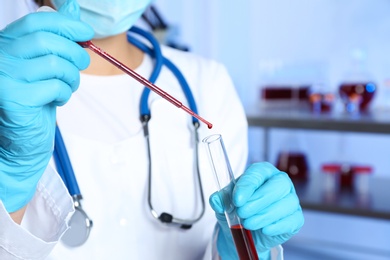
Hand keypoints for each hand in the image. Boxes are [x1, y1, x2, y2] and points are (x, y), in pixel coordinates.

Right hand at [0, 0, 92, 212]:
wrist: (20, 139)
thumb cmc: (35, 100)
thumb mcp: (45, 64)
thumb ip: (56, 37)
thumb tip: (74, 7)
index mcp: (6, 44)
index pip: (37, 22)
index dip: (66, 23)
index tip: (86, 32)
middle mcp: (1, 57)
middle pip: (48, 42)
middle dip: (75, 52)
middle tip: (81, 64)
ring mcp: (4, 77)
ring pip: (55, 64)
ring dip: (72, 77)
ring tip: (68, 86)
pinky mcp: (14, 97)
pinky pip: (55, 87)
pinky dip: (65, 93)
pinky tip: (57, 99)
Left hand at [209, 162, 303, 258]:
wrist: (243, 233)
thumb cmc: (237, 210)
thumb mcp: (225, 203)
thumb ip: (221, 199)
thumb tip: (216, 200)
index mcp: (262, 172)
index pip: (258, 173)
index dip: (248, 185)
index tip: (237, 199)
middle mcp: (280, 182)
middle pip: (278, 185)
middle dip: (259, 200)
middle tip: (242, 212)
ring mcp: (290, 200)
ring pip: (286, 203)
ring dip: (264, 215)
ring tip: (248, 223)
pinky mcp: (295, 218)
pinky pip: (291, 220)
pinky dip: (276, 226)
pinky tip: (263, 229)